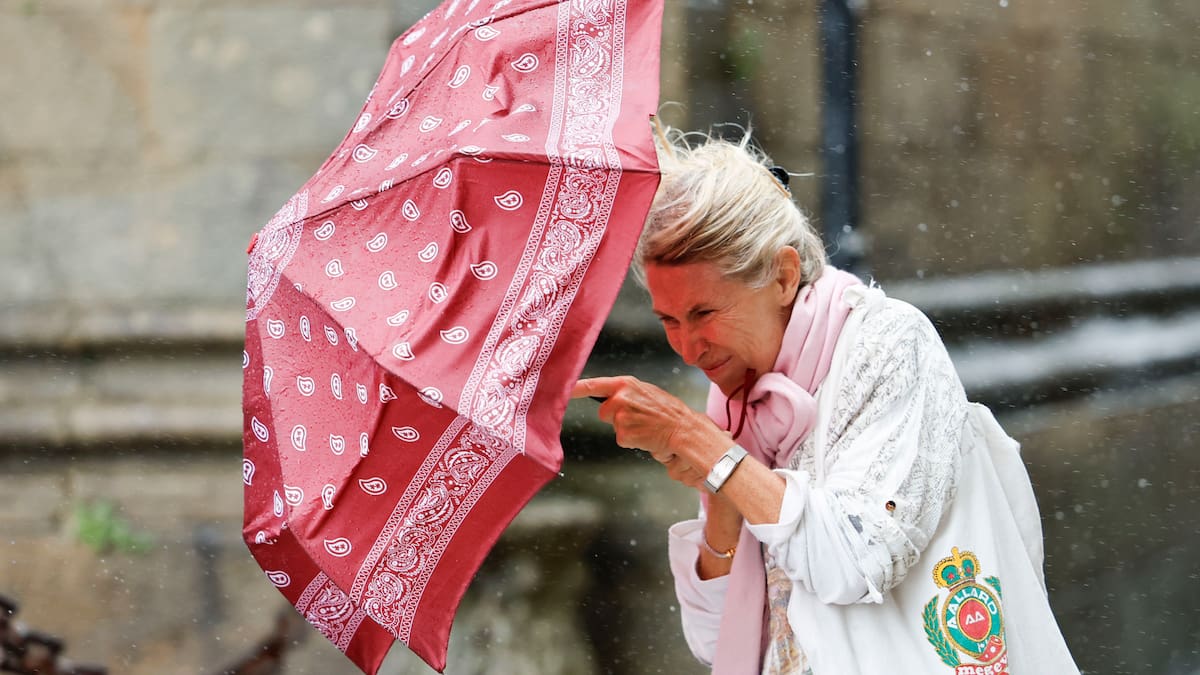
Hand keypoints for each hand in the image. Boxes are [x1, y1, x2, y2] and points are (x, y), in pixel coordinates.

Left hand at [572, 376, 730, 488]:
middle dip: (616, 417)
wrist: (684, 428)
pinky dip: (633, 440)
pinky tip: (646, 435)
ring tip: (646, 426)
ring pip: (614, 426)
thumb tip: (608, 399)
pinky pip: (621, 439)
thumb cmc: (667, 410)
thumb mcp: (646, 392)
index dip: (575, 388)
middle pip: (603, 412)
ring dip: (626, 429)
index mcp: (625, 384)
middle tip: (638, 417)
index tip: (561, 389)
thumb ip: (625, 393)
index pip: (594, 384)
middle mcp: (620, 398)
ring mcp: (621, 416)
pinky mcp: (624, 434)